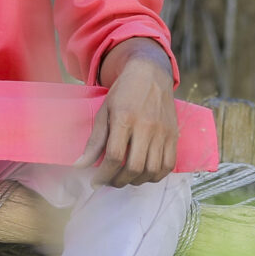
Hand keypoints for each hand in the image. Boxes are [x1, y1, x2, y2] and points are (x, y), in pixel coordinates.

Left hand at [80, 39, 177, 186]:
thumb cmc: (124, 93)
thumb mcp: (104, 112)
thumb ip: (94, 141)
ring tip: (126, 178)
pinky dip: (156, 176)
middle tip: (111, 181)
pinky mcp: (174, 135)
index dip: (103, 174)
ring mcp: (162, 132)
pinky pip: (168, 165)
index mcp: (124, 118)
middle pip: (134, 167)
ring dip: (136, 181)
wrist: (151, 74)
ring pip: (152, 170)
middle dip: (119, 181)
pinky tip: (144, 174)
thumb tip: (80, 166)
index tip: (96, 181)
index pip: (114, 156)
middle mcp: (146, 126)